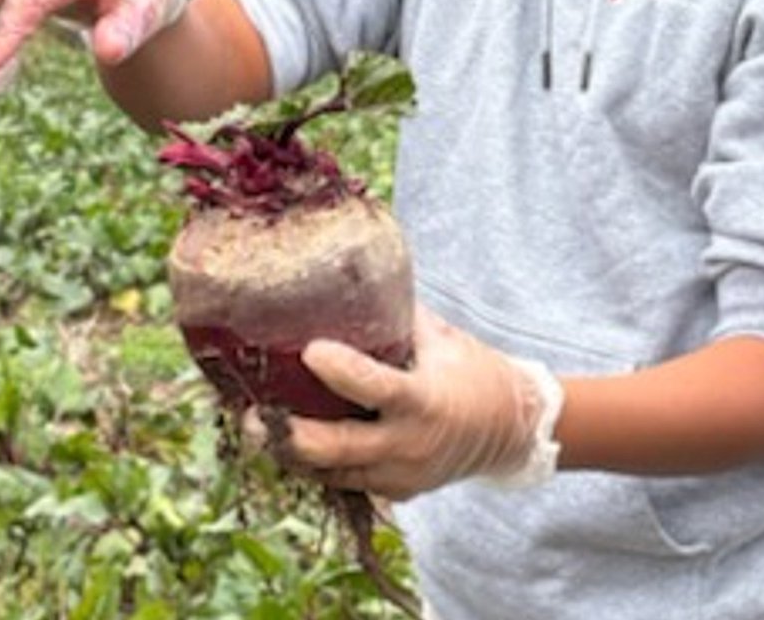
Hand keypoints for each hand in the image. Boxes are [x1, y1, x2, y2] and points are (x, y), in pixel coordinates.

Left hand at [252, 305, 563, 500]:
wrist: (510, 430)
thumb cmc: (472, 370)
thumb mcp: (441, 337)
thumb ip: (397, 315)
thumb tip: (352, 271)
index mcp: (425, 401)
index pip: (374, 388)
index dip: (339, 370)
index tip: (309, 350)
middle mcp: (410, 446)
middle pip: (337, 450)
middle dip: (290, 436)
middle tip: (253, 416)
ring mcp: (401, 477)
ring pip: (334, 474)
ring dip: (293, 454)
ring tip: (256, 429)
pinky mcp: (396, 492)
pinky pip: (347, 481)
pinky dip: (318, 465)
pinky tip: (287, 443)